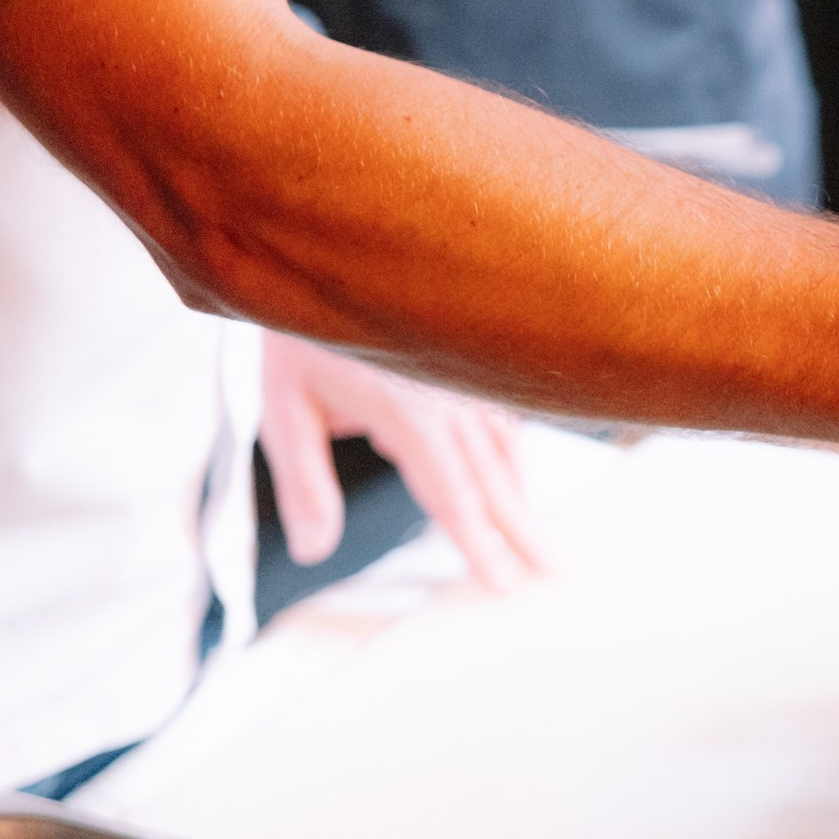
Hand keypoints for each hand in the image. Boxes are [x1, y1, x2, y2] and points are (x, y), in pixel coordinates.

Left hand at [258, 334, 545, 589]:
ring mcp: (466, 382)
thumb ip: (303, 485)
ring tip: (542, 540)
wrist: (328, 256)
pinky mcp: (467, 369)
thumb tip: (312, 551)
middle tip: (554, 572)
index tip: (500, 583)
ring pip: (506, 452)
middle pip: (495, 480)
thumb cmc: (300, 335)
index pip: (452, 494)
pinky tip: (518, 481)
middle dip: (523, 532)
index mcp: (409, 415)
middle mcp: (450, 401)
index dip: (477, 542)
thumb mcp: (283, 411)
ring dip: (524, 499)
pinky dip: (515, 460)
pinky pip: (503, 422)